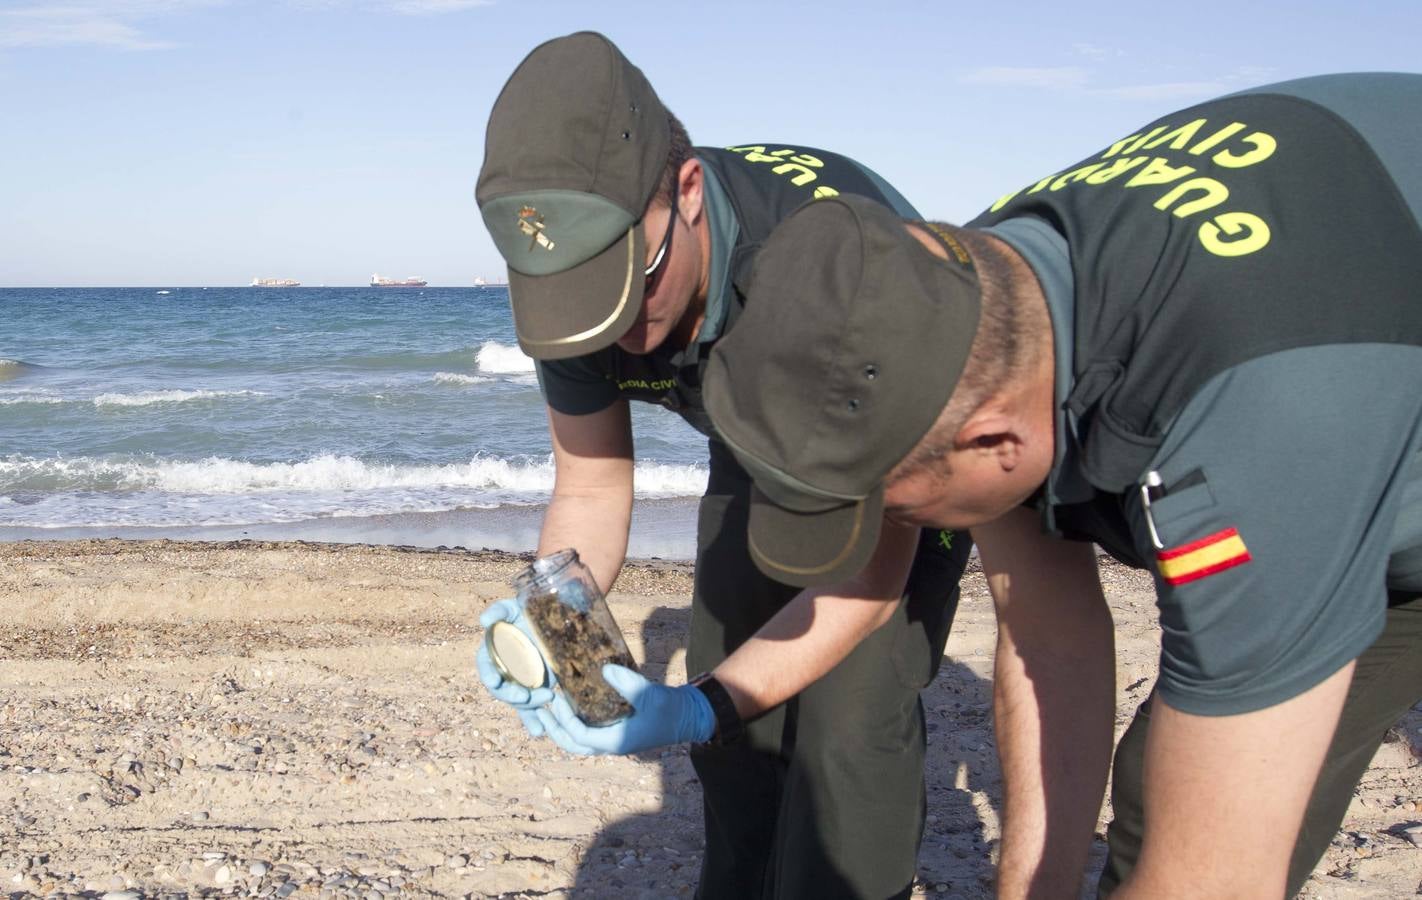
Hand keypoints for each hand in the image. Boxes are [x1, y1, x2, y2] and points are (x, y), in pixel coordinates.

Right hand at [476, 598, 554, 735]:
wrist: (551, 620)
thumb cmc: (526, 612)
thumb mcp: (512, 607)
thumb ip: (497, 611)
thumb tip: (484, 621)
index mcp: (492, 654)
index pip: (486, 668)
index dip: (489, 676)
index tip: (495, 682)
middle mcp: (504, 671)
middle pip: (502, 690)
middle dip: (511, 695)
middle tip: (525, 697)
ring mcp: (520, 682)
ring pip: (518, 702)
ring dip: (528, 708)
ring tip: (546, 699)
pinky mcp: (535, 688)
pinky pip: (532, 708)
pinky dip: (533, 721)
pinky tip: (538, 731)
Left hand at [536, 664, 714, 755]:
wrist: (689, 715)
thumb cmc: (671, 708)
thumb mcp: (648, 694)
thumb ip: (626, 682)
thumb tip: (604, 668)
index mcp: (616, 741)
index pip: (580, 736)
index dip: (565, 719)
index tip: (558, 699)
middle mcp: (612, 744)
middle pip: (574, 745)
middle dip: (555, 730)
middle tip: (541, 711)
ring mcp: (615, 739)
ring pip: (580, 742)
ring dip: (564, 728)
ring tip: (552, 709)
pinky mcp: (619, 731)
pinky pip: (591, 732)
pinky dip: (577, 722)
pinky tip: (573, 705)